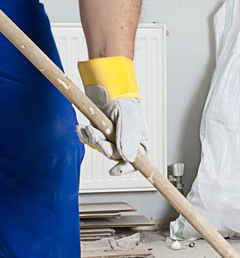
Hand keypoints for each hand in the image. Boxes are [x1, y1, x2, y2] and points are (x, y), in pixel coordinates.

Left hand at [77, 56, 148, 175]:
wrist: (104, 86)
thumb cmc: (123, 100)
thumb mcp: (130, 121)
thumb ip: (129, 140)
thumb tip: (128, 159)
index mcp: (139, 141)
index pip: (136, 162)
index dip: (125, 169)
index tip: (114, 171)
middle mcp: (125, 141)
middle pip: (114, 155)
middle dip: (104, 147)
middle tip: (100, 137)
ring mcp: (111, 136)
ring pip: (100, 148)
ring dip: (93, 139)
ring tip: (90, 127)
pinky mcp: (98, 131)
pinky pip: (90, 140)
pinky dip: (84, 135)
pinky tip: (82, 127)